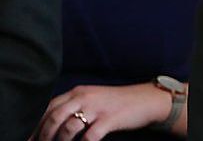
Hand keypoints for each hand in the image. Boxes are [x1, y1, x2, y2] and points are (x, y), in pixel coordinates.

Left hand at [32, 83, 170, 140]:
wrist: (146, 100)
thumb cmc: (117, 103)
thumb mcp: (92, 98)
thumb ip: (73, 105)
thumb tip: (50, 122)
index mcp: (78, 92)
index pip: (49, 107)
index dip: (36, 124)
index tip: (31, 137)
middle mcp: (85, 97)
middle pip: (54, 117)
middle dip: (44, 135)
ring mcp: (98, 108)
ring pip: (68, 127)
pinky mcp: (109, 119)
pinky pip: (89, 136)